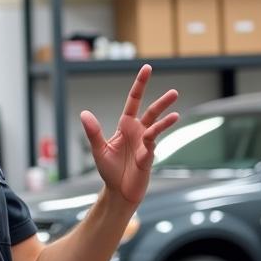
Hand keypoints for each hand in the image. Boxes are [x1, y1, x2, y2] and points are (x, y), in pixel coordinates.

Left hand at [80, 65, 178, 206]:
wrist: (118, 192)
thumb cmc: (109, 171)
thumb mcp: (98, 149)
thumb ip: (93, 132)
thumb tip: (84, 113)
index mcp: (125, 126)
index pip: (134, 101)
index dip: (140, 85)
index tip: (147, 68)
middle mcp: (138, 132)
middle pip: (151, 112)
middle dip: (162, 102)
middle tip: (174, 92)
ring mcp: (145, 144)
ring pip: (156, 128)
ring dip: (165, 122)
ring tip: (176, 115)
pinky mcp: (147, 158)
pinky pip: (151, 145)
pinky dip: (153, 139)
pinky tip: (154, 136)